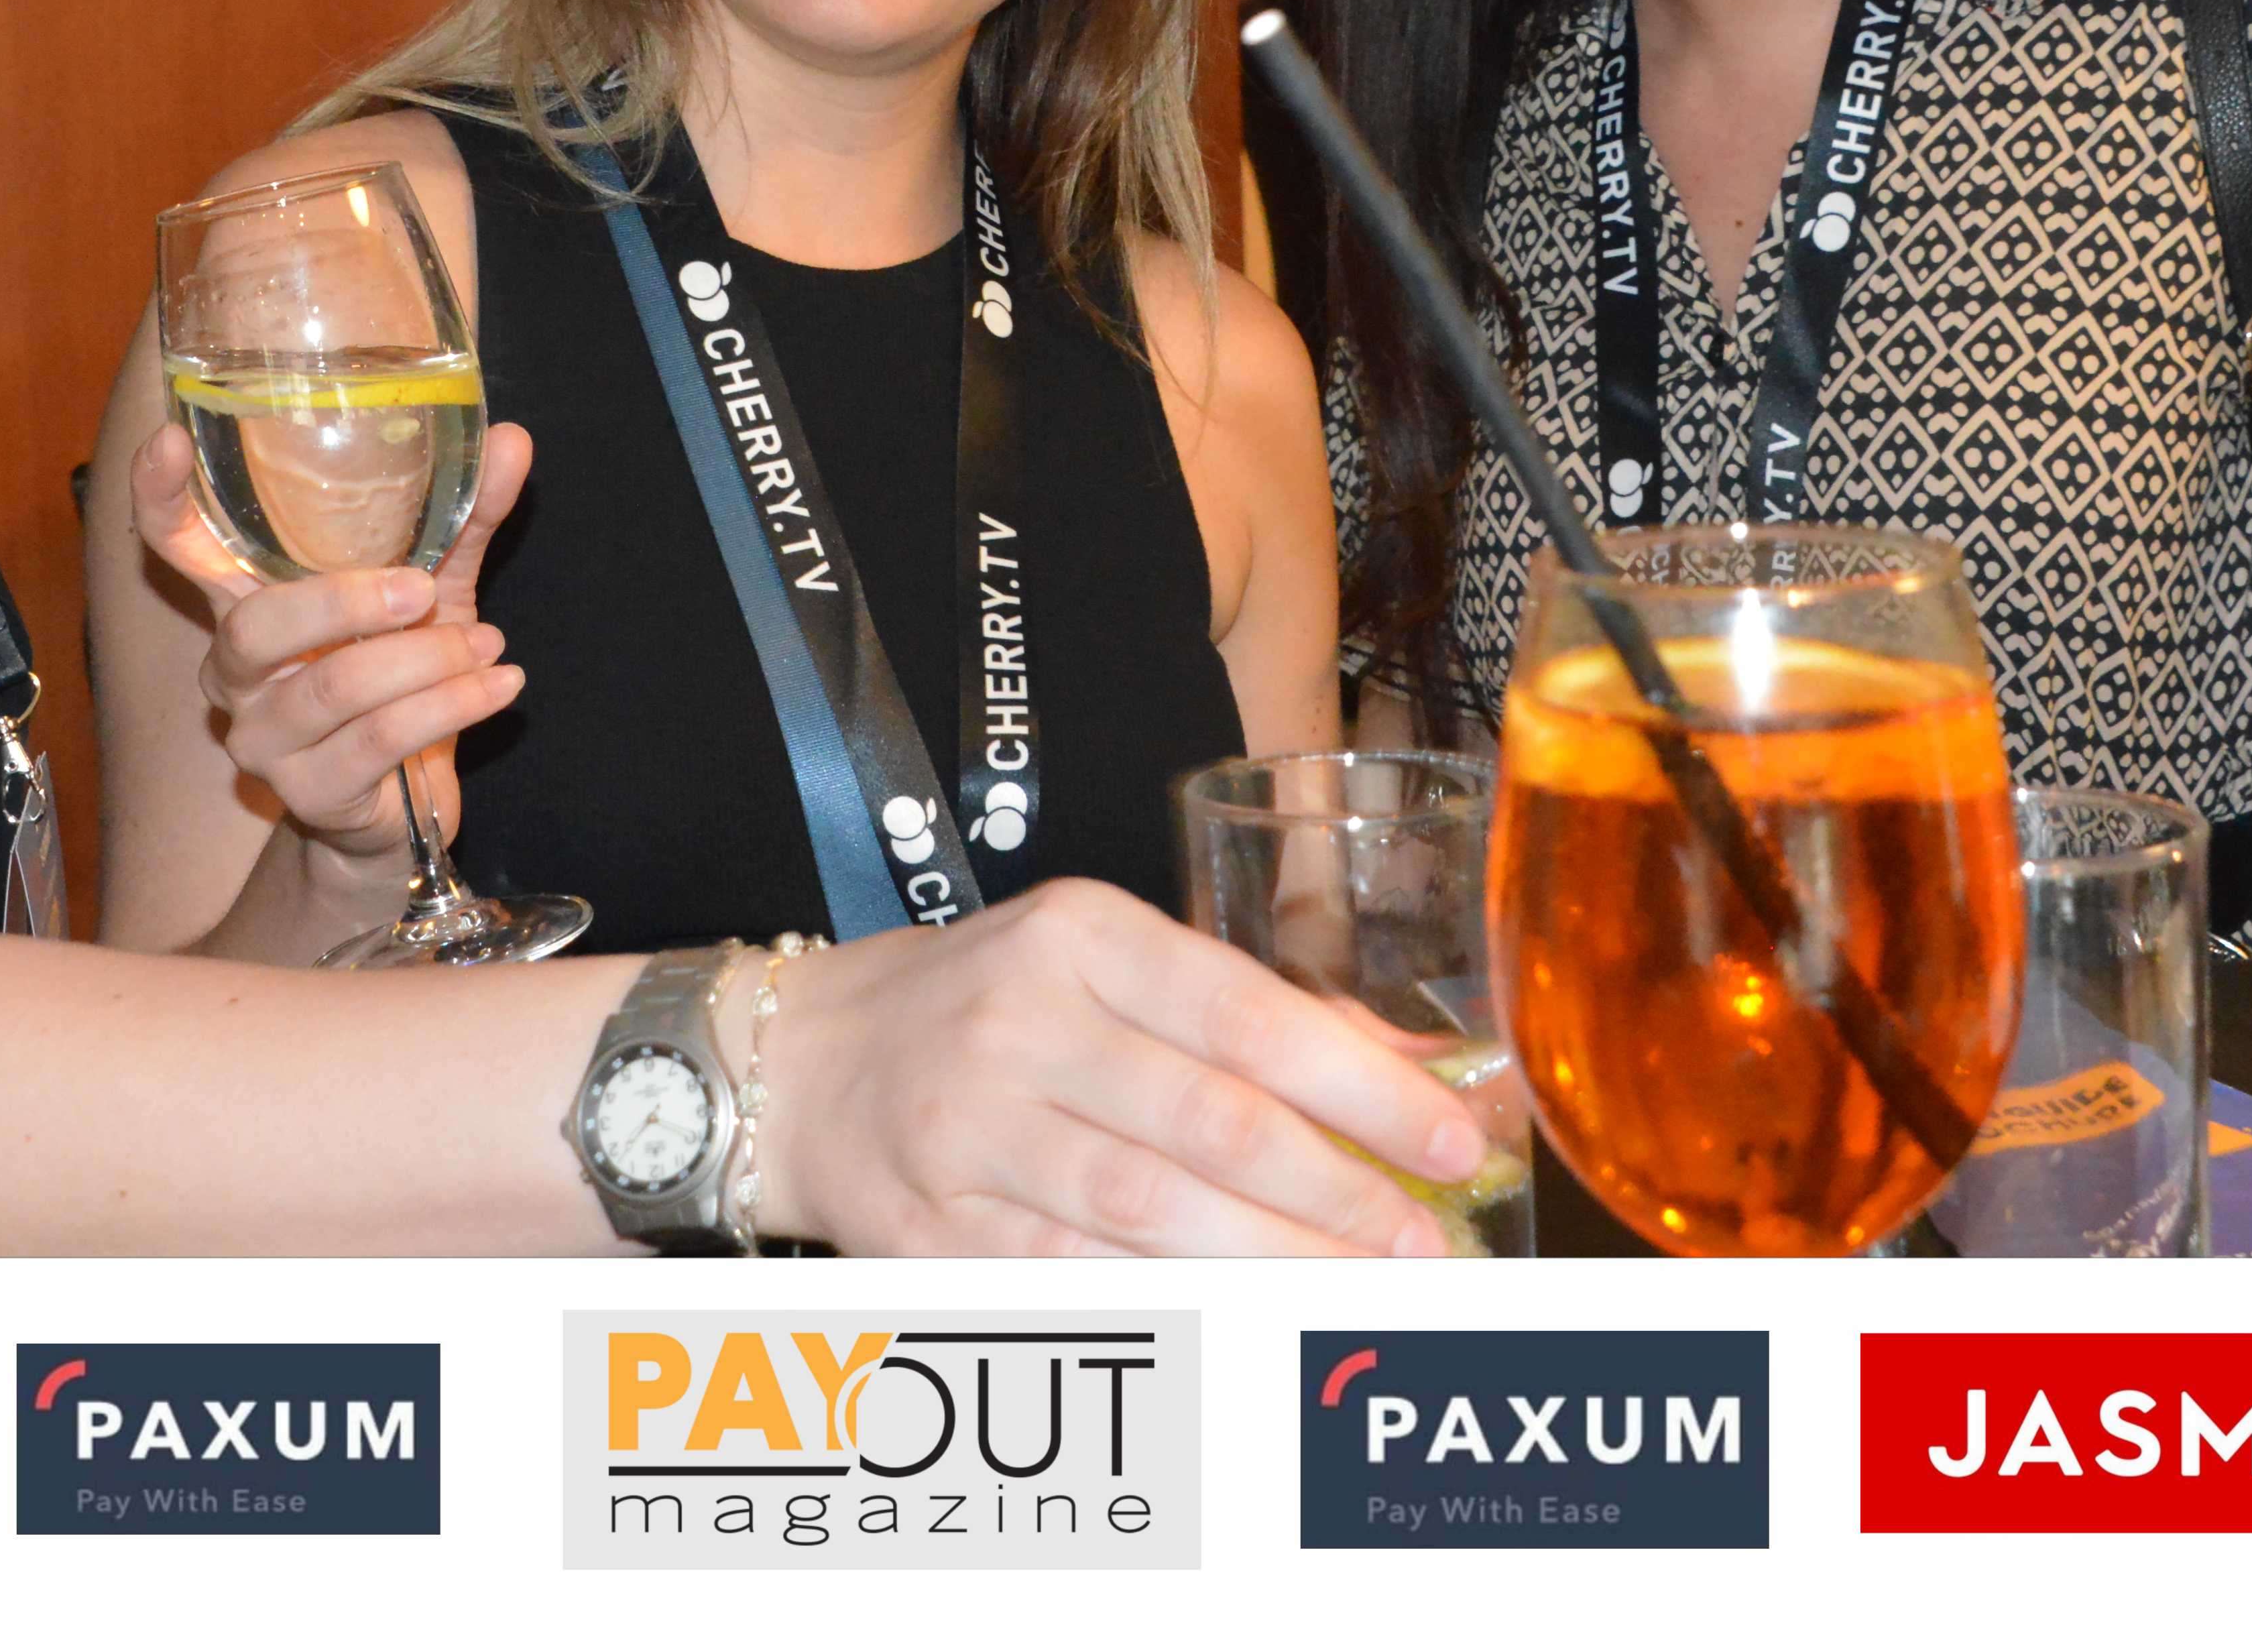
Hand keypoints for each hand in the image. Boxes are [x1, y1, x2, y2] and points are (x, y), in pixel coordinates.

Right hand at [132, 415, 531, 873]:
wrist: (406, 808)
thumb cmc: (399, 677)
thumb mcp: (429, 591)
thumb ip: (461, 521)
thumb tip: (512, 439)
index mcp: (246, 605)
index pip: (178, 547)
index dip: (159, 497)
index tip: (170, 438)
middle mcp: (234, 672)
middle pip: (256, 627)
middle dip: (345, 601)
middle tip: (422, 589)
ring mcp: (263, 740)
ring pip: (334, 688)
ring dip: (428, 660)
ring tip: (488, 642)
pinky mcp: (309, 793)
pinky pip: (380, 739)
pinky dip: (451, 704)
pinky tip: (498, 684)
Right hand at [748, 879, 1485, 1257]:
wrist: (800, 1064)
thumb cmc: (985, 1003)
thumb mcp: (1109, 961)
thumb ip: (1250, 1009)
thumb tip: (1413, 1066)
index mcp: (1080, 936)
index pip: (1247, 1015)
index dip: (1363, 1089)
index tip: (1452, 1140)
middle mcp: (1023, 1022)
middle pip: (1212, 1126)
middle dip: (1339, 1194)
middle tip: (1425, 1242)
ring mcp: (972, 1130)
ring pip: (1153, 1216)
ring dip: (1279, 1261)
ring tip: (1367, 1290)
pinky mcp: (938, 1228)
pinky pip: (1083, 1279)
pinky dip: (1180, 1303)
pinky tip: (1255, 1315)